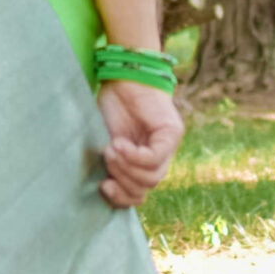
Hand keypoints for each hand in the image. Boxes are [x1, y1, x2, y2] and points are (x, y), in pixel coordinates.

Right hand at [97, 78, 182, 208]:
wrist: (121, 75)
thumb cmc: (110, 106)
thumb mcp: (105, 141)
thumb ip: (110, 164)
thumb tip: (104, 190)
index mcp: (142, 163)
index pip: (139, 195)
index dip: (121, 198)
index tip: (103, 185)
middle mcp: (160, 158)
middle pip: (145, 189)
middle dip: (121, 180)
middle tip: (106, 157)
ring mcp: (169, 146)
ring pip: (152, 177)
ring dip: (127, 167)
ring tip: (111, 148)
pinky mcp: (172, 133)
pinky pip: (155, 158)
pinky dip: (134, 156)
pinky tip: (119, 143)